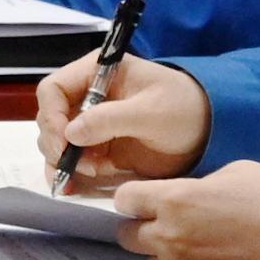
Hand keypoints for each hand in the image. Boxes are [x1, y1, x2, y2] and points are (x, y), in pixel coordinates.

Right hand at [39, 54, 214, 182]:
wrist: (209, 132)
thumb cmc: (184, 109)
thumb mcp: (150, 111)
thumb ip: (110, 119)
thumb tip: (70, 133)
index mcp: (97, 73)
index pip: (53, 89)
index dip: (52, 114)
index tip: (64, 140)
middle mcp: (87, 97)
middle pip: (49, 118)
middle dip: (55, 142)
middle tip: (73, 162)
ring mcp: (91, 124)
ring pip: (56, 142)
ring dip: (61, 160)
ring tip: (84, 173)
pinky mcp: (99, 149)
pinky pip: (73, 161)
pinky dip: (70, 174)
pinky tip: (74, 186)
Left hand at [111, 163, 259, 259]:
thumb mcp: (238, 172)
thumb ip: (198, 184)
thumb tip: (184, 195)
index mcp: (175, 201)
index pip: (124, 200)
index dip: (135, 199)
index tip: (145, 202)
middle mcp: (169, 239)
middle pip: (127, 236)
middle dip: (144, 229)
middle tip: (173, 226)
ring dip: (168, 258)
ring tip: (203, 251)